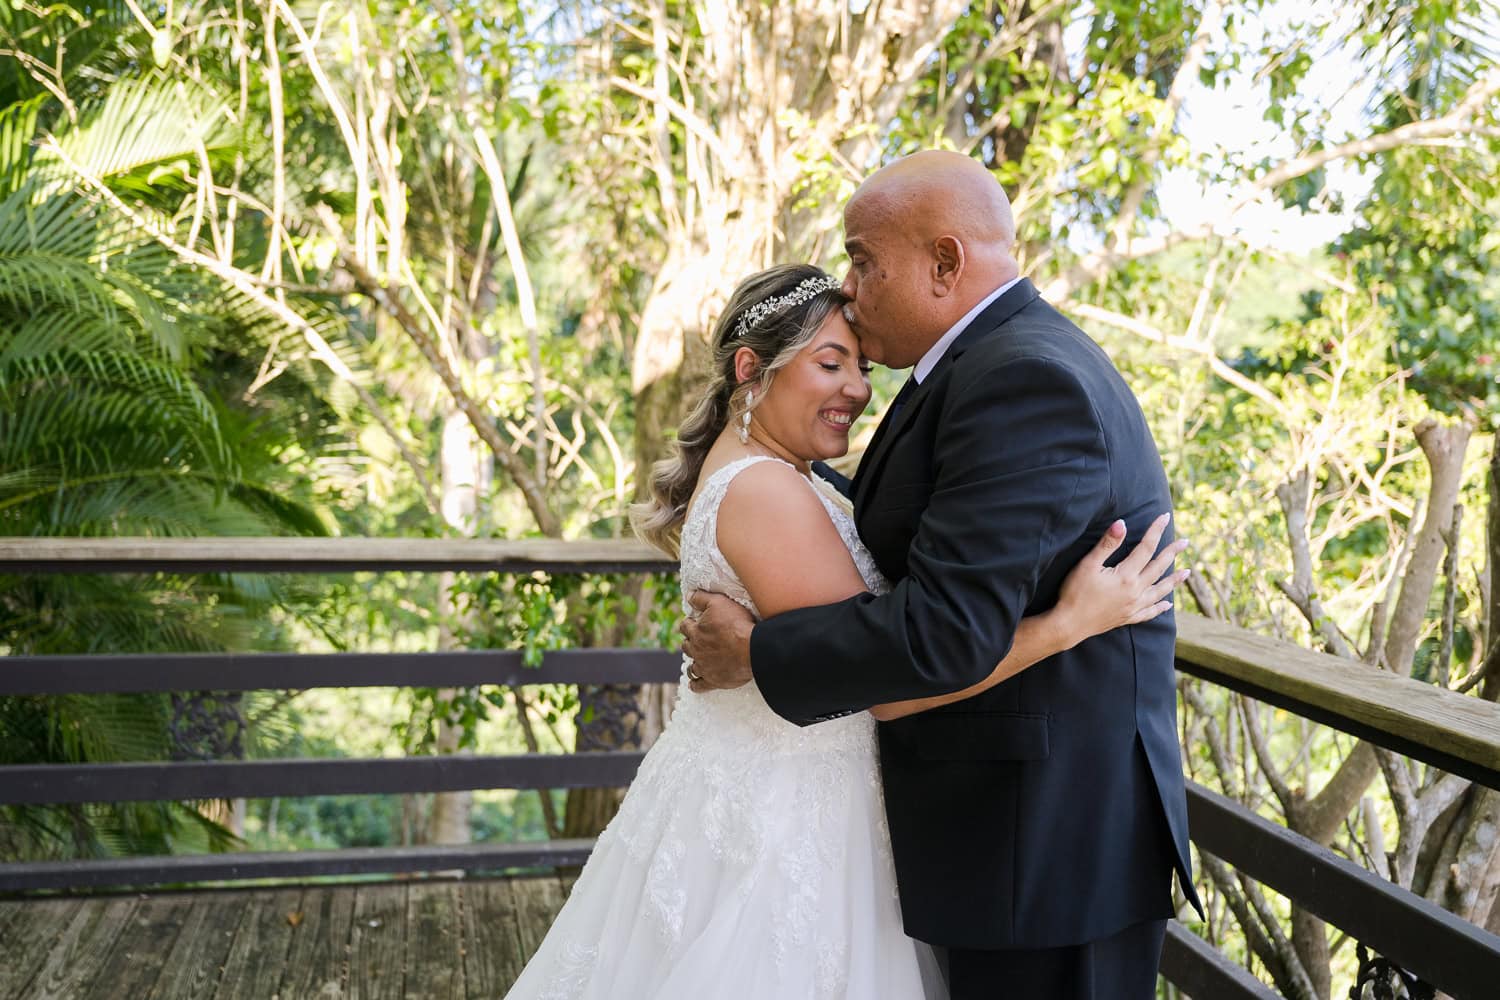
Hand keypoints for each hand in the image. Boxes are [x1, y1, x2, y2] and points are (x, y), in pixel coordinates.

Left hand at [679, 591, 755, 692]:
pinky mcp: (713, 681)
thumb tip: (688, 594)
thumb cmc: (737, 624)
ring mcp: (704, 667)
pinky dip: (695, 685)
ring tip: (696, 661)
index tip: (693, 622)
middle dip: (690, 642)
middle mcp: (696, 650)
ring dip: (693, 663)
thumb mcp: (719, 603)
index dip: (688, 623)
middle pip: (687, 646)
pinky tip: (694, 684)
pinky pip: (699, 685)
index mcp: (696, 632)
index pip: (685, 626)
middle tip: (697, 640)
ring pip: (691, 667)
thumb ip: (701, 598)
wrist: (752, 649)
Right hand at [1052, 513, 1188, 646]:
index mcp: (1127, 576)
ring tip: (1187, 573)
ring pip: (1160, 591)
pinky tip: (1168, 605)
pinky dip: (1160, 608)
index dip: (1156, 531)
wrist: (1069, 625)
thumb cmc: (1075, 592)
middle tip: (1185, 542)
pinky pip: (1150, 612)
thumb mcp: (1088, 564)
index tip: (1165, 517)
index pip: (1146, 548)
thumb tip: (1122, 523)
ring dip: (1174, 581)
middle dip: (1172, 553)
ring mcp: (1134, 606)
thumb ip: (1107, 544)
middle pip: (1159, 568)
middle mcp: (1135, 591)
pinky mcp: (1128, 617)